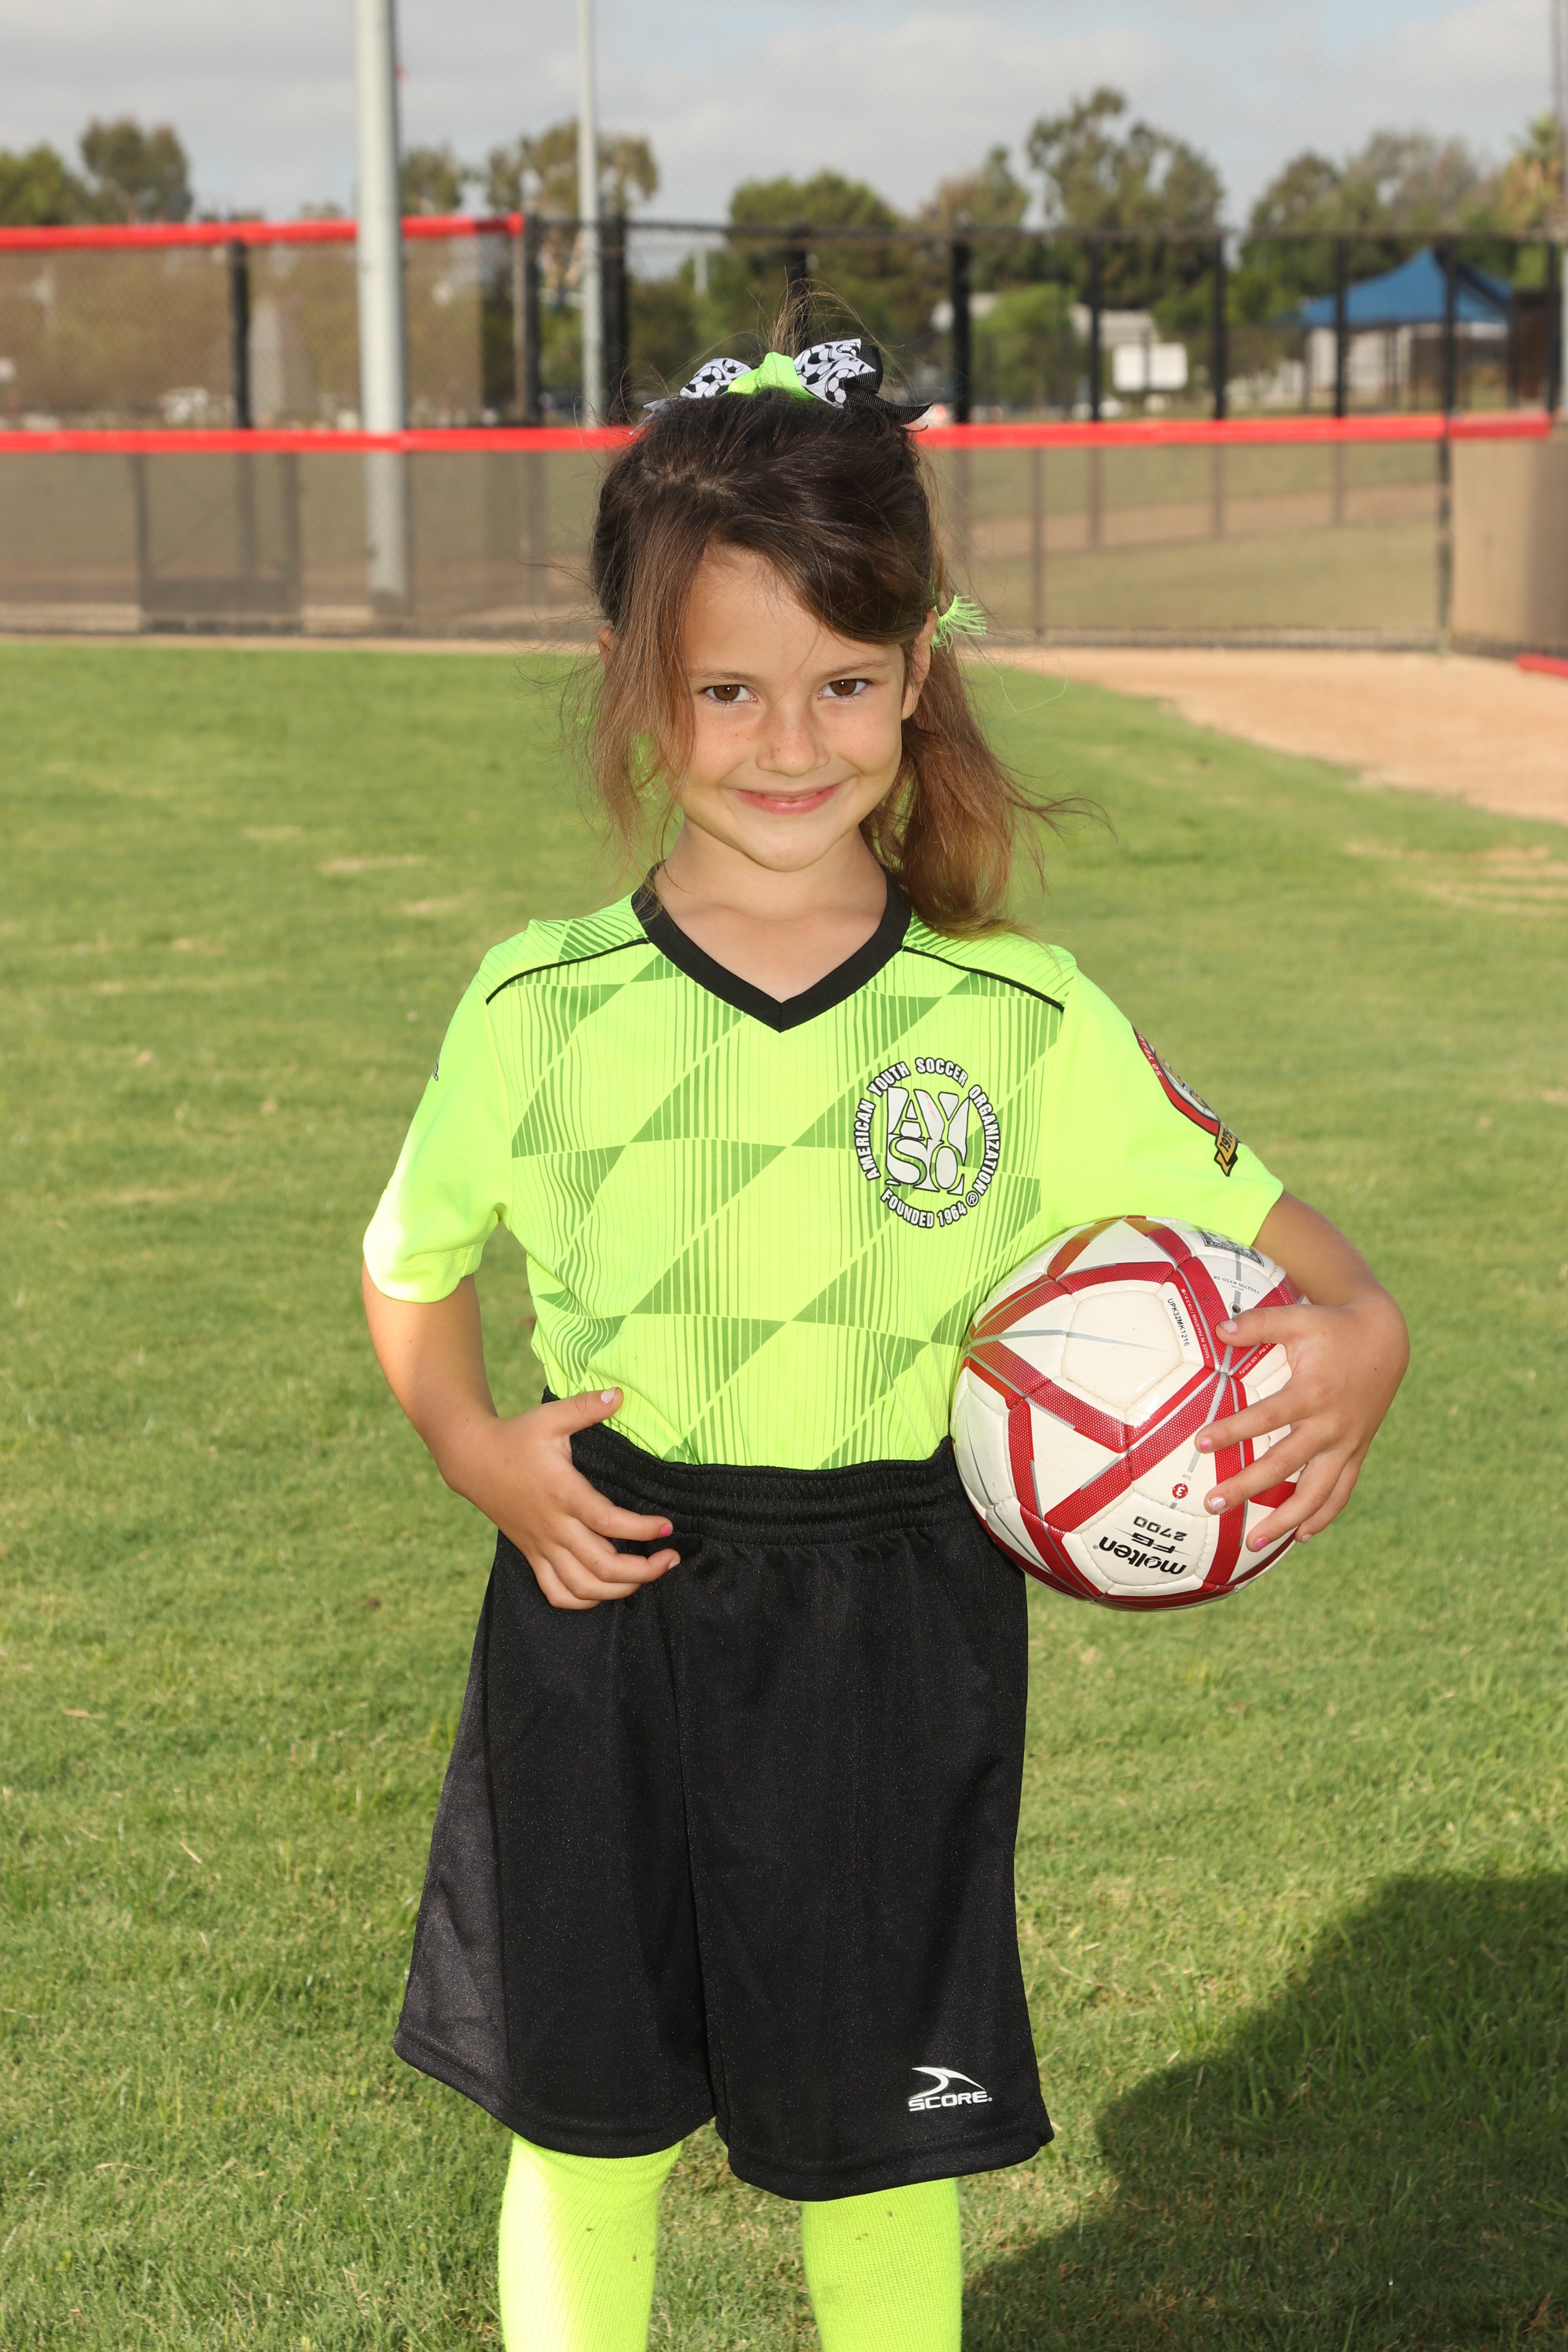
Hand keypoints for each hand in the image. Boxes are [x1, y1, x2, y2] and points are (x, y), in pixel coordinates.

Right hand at [442, 1388, 679, 1611]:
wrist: (473, 1460)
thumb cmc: (517, 1437)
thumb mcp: (550, 1416)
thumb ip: (586, 1407)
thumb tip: (620, 1394)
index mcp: (563, 1493)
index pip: (608, 1522)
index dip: (642, 1530)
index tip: (667, 1526)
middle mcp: (554, 1526)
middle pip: (602, 1566)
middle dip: (644, 1570)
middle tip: (670, 1558)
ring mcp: (542, 1546)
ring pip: (583, 1587)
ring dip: (620, 1590)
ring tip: (648, 1575)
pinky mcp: (533, 1555)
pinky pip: (557, 1593)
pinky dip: (584, 1601)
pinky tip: (606, 1590)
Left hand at [1194, 1288, 1408, 1553]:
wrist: (1386, 1339)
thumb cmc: (1333, 1327)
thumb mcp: (1298, 1318)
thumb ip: (1259, 1324)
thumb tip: (1218, 1329)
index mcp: (1313, 1393)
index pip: (1266, 1418)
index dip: (1233, 1431)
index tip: (1200, 1442)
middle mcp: (1332, 1425)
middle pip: (1285, 1465)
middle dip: (1247, 1487)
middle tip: (1211, 1504)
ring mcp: (1347, 1444)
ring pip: (1316, 1493)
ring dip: (1285, 1520)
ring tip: (1253, 1542)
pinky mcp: (1357, 1452)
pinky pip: (1341, 1492)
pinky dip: (1322, 1516)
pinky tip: (1300, 1535)